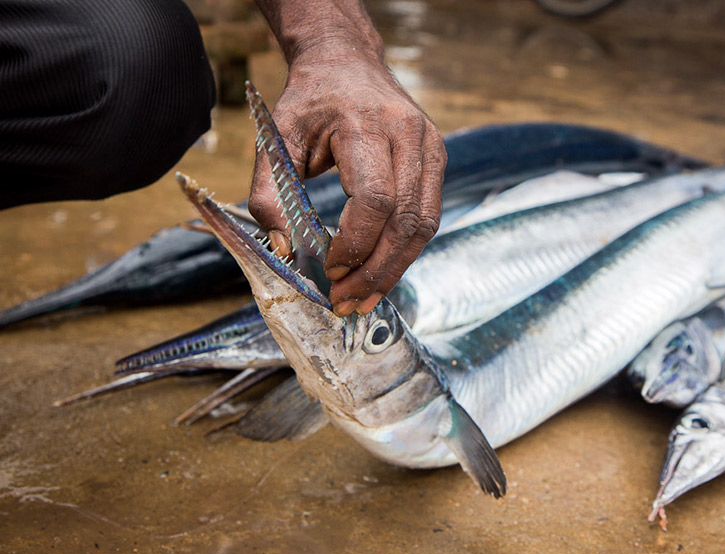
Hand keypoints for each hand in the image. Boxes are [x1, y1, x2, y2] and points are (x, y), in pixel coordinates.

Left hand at [248, 43, 445, 316]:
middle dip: (375, 270)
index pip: (375, 199)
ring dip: (394, 269)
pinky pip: (427, 217)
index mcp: (368, 124)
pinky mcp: (437, 159)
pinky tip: (379, 272)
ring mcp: (431, 147)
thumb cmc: (309, 101)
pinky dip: (404, 251)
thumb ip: (269, 195)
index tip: (328, 271)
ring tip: (363, 299)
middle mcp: (410, 135)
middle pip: (405, 220)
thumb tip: (286, 253)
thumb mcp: (276, 138)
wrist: (347, 62)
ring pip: (423, 225)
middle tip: (345, 301)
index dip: (355, 243)